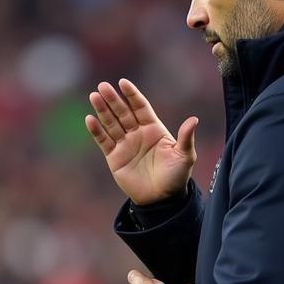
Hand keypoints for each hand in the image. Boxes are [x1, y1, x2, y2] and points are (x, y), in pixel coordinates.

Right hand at [85, 78, 196, 204]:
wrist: (161, 200)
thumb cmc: (176, 177)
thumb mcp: (184, 156)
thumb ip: (185, 137)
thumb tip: (193, 120)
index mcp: (153, 129)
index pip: (140, 107)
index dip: (132, 95)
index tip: (123, 83)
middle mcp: (137, 134)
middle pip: (123, 112)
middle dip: (113, 99)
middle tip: (103, 86)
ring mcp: (125, 145)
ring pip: (111, 123)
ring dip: (102, 110)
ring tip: (94, 96)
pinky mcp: (114, 158)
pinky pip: (103, 141)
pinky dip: (96, 131)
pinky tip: (90, 119)